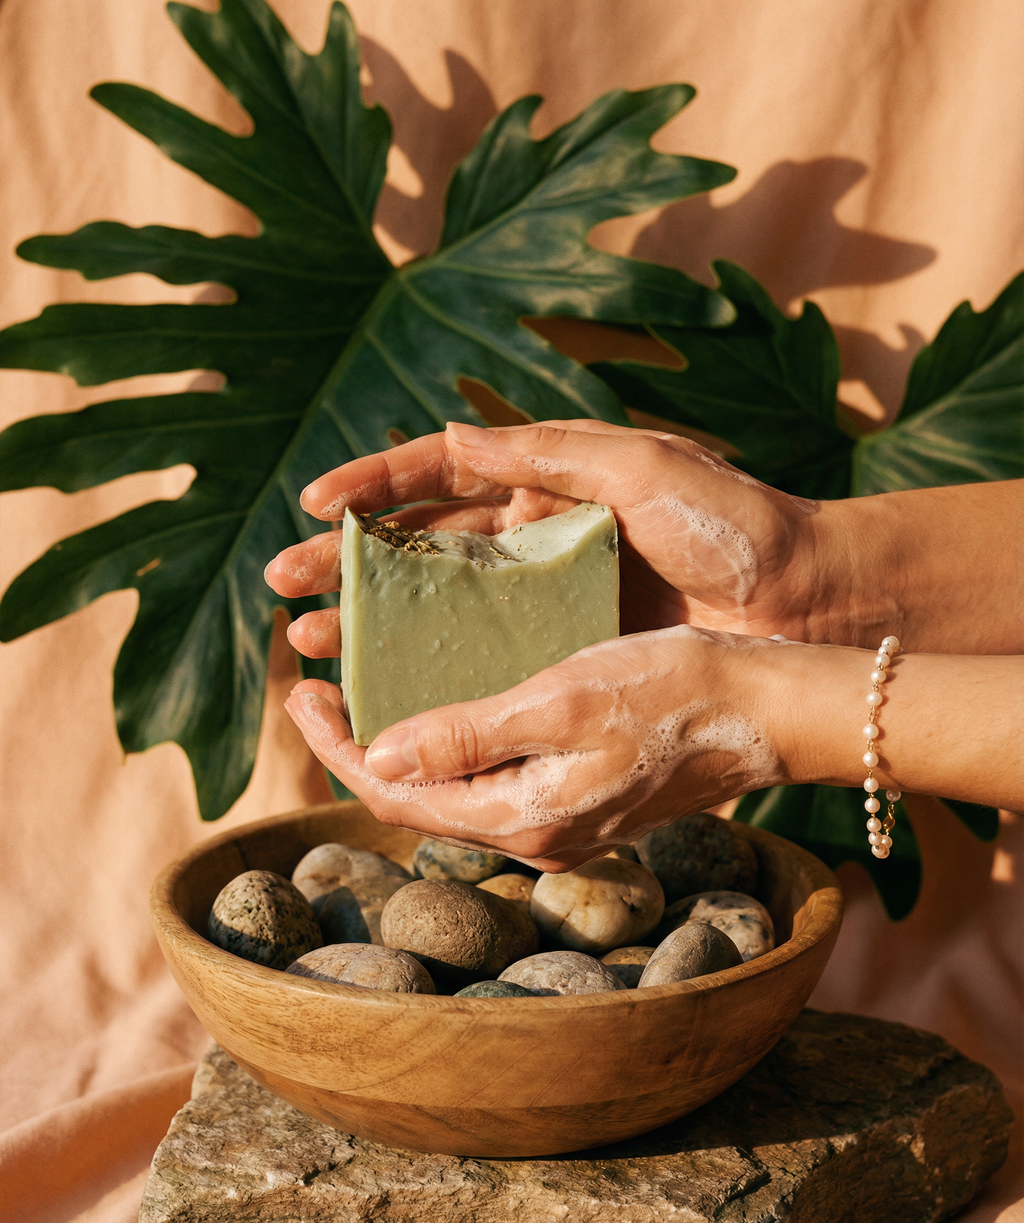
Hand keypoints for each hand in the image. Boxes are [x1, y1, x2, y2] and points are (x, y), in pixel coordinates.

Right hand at [266, 419, 824, 660]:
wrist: (799, 596)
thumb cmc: (729, 518)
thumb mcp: (639, 467)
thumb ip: (546, 453)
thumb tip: (450, 437)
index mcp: (546, 486)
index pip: (439, 478)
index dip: (375, 487)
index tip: (315, 506)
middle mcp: (535, 543)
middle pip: (420, 551)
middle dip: (350, 566)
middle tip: (284, 587)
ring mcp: (547, 603)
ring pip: (439, 613)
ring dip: (375, 625)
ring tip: (312, 642)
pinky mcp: (568, 653)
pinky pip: (487, 662)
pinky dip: (433, 672)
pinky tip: (388, 690)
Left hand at [283, 627, 790, 868]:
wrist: (762, 710)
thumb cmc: (670, 692)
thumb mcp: (559, 702)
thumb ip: (466, 735)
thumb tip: (375, 755)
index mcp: (519, 816)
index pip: (393, 792)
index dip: (336, 745)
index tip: (300, 690)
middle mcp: (531, 833)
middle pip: (414, 797)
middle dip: (357, 745)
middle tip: (316, 685)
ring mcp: (556, 820)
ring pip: (449, 789)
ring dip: (399, 744)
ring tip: (362, 690)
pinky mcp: (577, 798)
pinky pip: (487, 778)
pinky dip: (448, 744)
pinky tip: (439, 704)